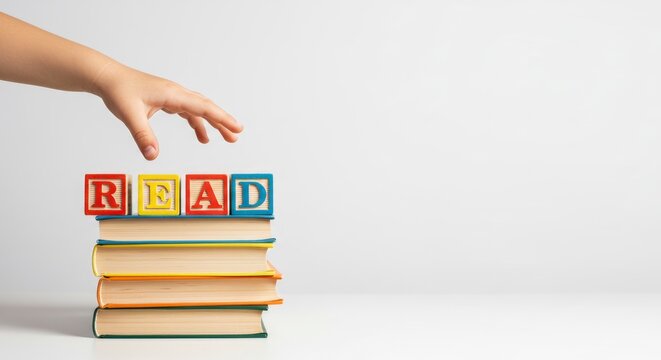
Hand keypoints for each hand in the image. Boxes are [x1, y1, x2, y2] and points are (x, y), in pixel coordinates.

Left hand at [91, 62, 242, 159]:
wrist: (107, 77)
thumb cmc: (118, 91)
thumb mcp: (130, 115)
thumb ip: (142, 136)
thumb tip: (153, 156)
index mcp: (172, 94)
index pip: (203, 107)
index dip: (222, 118)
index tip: (237, 127)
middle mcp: (176, 93)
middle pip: (206, 107)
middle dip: (223, 121)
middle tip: (237, 135)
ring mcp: (172, 96)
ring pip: (199, 109)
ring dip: (213, 123)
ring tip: (225, 138)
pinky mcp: (166, 100)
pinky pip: (188, 112)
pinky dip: (198, 123)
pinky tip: (202, 135)